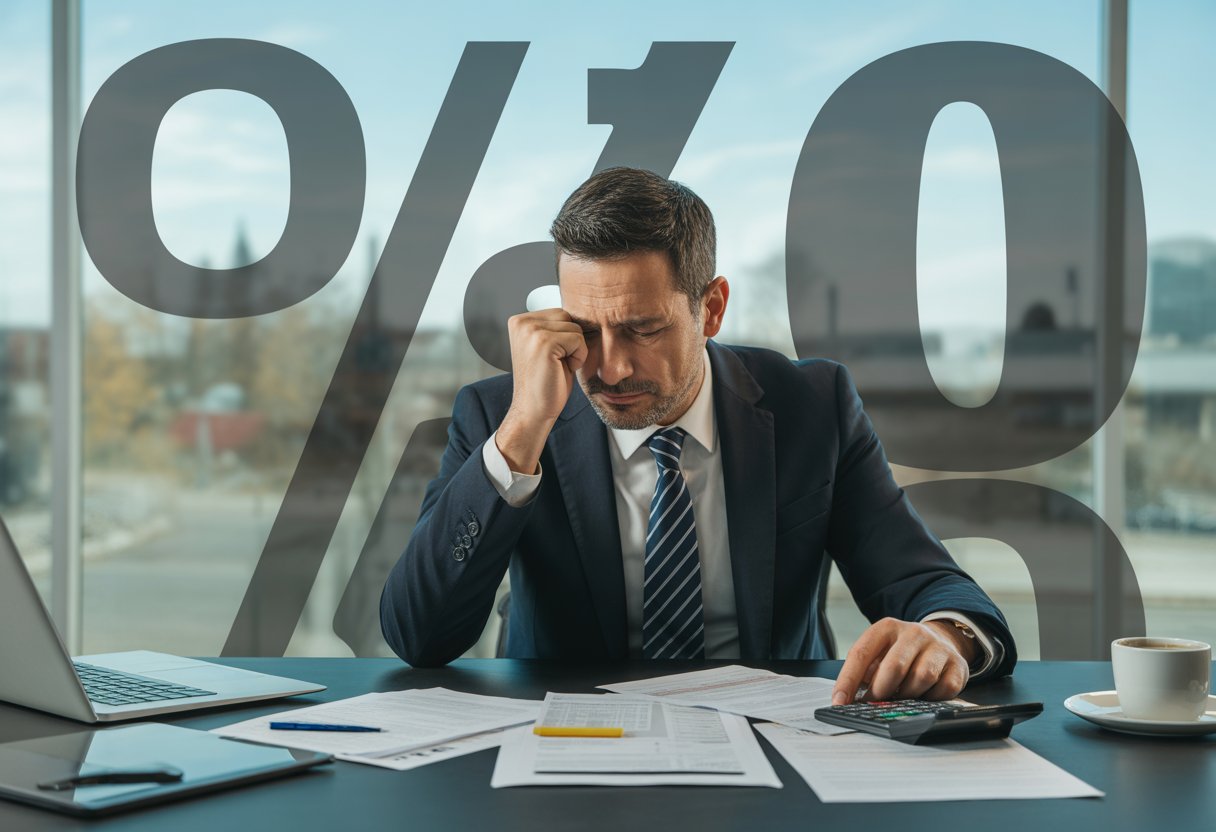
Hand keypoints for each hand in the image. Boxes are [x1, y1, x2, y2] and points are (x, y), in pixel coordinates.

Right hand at [496, 309, 587, 473]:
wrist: (533, 410)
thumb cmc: (545, 381)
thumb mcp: (547, 346)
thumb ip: (555, 327)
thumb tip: (585, 310)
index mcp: (519, 321)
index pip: (560, 314)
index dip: (565, 338)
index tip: (551, 358)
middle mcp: (521, 322)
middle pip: (568, 317)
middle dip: (570, 342)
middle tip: (555, 363)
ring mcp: (531, 331)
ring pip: (575, 328)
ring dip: (575, 350)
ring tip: (557, 366)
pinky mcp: (544, 342)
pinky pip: (579, 340)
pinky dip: (578, 357)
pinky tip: (561, 369)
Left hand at [831, 618, 972, 704]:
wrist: (940, 641)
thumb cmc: (901, 652)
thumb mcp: (879, 653)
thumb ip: (864, 672)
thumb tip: (848, 700)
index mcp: (887, 628)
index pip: (861, 653)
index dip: (848, 680)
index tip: (839, 702)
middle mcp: (913, 633)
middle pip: (894, 667)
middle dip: (881, 691)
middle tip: (875, 702)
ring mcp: (938, 648)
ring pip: (921, 678)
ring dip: (907, 695)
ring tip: (901, 696)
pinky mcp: (958, 664)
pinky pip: (943, 690)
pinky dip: (931, 699)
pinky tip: (924, 695)